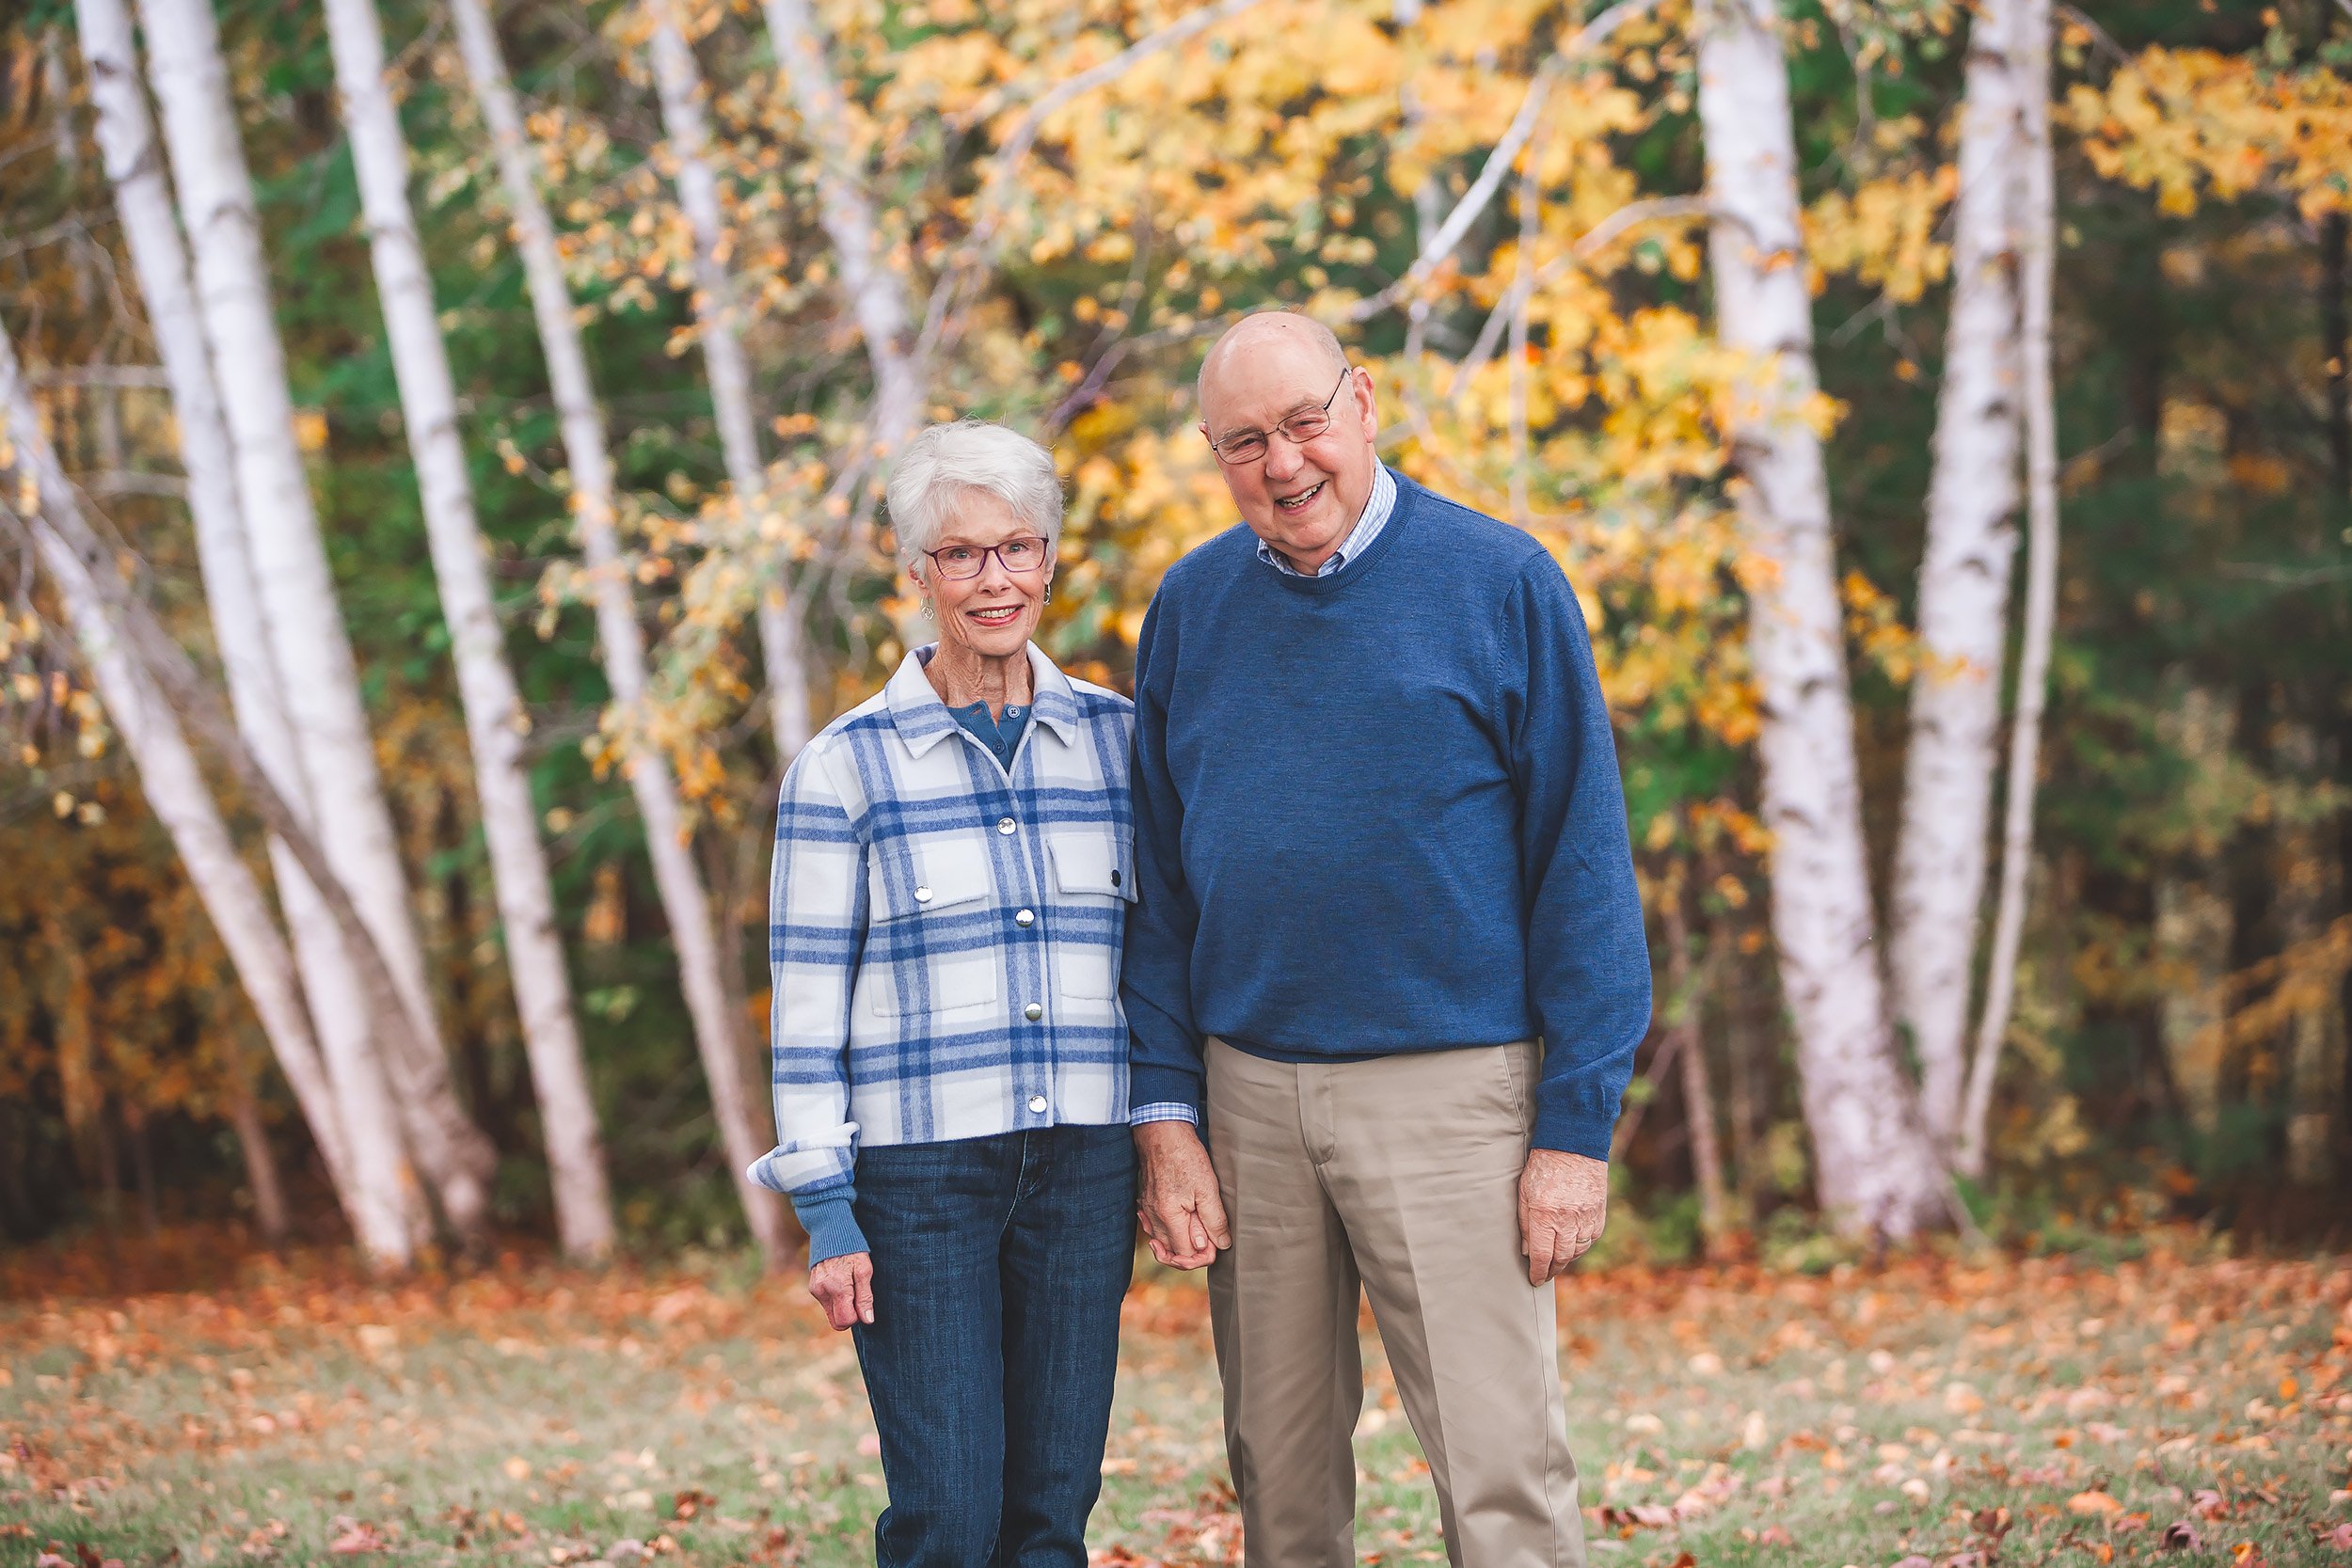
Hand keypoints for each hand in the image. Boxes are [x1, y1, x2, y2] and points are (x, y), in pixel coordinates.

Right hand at [808, 1251, 873, 1329]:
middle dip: (849, 1315)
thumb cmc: (853, 1250)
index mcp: (837, 1288)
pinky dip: (835, 1299)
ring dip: (842, 1306)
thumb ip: (865, 1297)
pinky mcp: (813, 1287)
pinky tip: (841, 1282)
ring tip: (849, 1284)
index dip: (857, 1317)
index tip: (862, 1302)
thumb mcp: (864, 1271)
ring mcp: (815, 1290)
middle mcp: (822, 1291)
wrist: (831, 1231)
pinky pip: (826, 1304)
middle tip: (857, 1296)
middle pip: (836, 1322)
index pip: (845, 1321)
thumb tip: (868, 1320)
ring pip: (831, 1313)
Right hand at [1134, 1120, 1229, 1269]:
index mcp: (1169, 1216)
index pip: (1185, 1255)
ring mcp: (1147, 1209)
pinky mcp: (1146, 1201)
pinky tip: (1180, 1225)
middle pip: (1171, 1253)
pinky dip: (1167, 1232)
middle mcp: (1153, 1217)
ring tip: (1198, 1234)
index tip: (1216, 1245)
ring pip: (1162, 1241)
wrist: (1162, 1132)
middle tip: (1209, 1242)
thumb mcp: (1208, 1188)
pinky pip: (1153, 1227)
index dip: (1204, 1254)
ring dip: (1179, 1244)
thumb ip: (1214, 1220)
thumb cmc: (1185, 1155)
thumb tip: (1220, 1244)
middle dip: (1191, 1253)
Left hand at [1519, 1149, 1607, 1282]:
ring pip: (1577, 1251)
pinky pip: (1591, 1239)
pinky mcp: (1598, 1213)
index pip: (1542, 1256)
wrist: (1573, 1145)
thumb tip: (1527, 1251)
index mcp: (1545, 1215)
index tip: (1534, 1280)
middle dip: (1552, 1270)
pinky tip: (1573, 1247)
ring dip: (1567, 1260)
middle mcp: (1567, 1220)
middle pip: (1561, 1258)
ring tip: (1557, 1263)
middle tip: (1545, 1275)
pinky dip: (1581, 1246)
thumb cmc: (1543, 1167)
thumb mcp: (1524, 1193)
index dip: (1538, 1272)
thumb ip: (1526, 1224)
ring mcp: (1586, 1217)